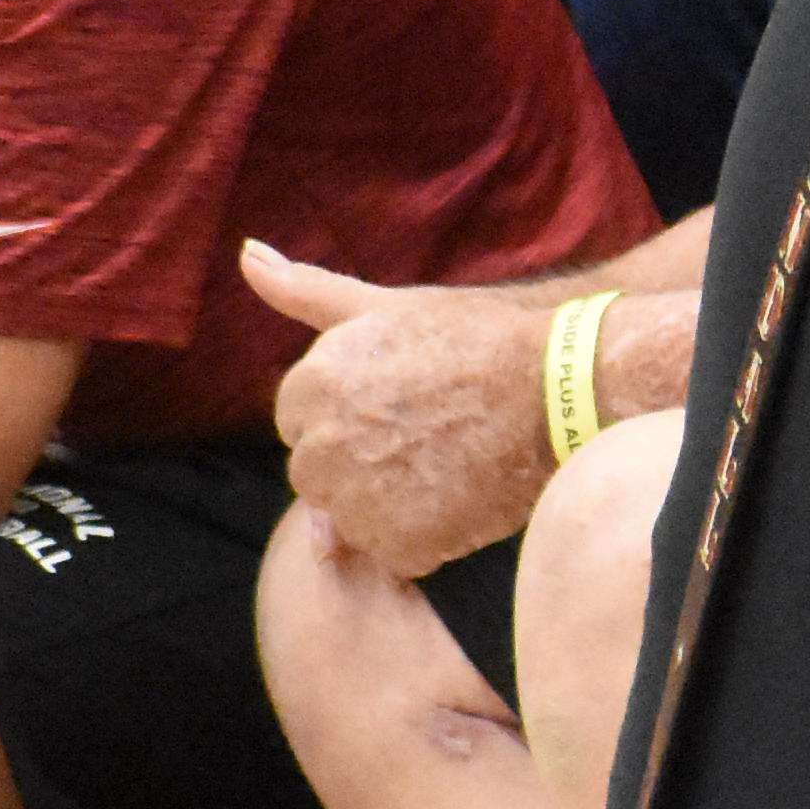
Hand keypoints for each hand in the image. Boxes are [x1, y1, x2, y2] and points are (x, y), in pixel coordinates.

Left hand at [243, 244, 552, 577]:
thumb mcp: (387, 307)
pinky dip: (428, 539)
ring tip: (452, 466)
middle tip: (434, 439)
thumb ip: (306, 291)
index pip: (305, 427)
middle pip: (321, 478)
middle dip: (366, 466)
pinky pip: (397, 554)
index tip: (407, 407)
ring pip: (354, 521)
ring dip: (395, 506)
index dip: (357, 420)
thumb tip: (247, 254)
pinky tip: (466, 497)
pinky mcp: (402, 540)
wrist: (563, 386)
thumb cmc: (478, 342)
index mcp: (309, 387)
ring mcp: (360, 497)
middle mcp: (322, 445)